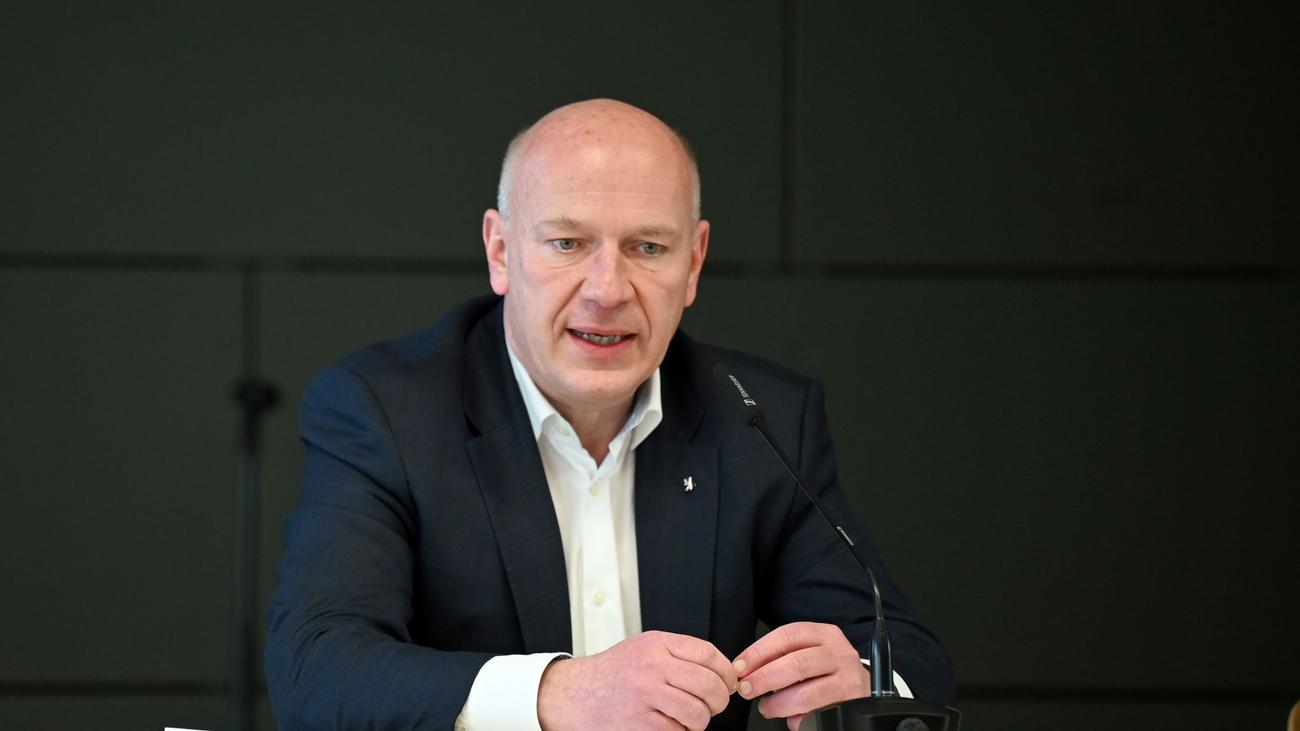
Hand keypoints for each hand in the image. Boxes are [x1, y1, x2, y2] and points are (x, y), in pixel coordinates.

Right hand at [537, 630, 737, 730]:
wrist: (575, 695)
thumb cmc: (614, 673)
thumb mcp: (644, 649)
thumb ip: (679, 655)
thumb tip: (723, 672)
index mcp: (657, 644)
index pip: (709, 654)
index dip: (727, 672)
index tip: (729, 682)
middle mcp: (652, 667)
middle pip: (710, 685)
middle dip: (720, 700)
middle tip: (714, 705)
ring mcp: (646, 696)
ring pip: (698, 714)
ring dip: (700, 721)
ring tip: (688, 718)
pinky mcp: (640, 724)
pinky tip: (669, 725)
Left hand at [733, 622, 869, 730]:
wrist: (863, 689)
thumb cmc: (827, 671)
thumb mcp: (808, 655)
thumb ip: (781, 660)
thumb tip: (748, 674)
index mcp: (823, 634)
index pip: (787, 635)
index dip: (759, 651)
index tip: (740, 667)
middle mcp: (839, 652)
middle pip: (797, 662)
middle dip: (765, 677)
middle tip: (747, 689)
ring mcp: (849, 677)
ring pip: (808, 692)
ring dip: (780, 703)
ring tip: (767, 708)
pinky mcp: (852, 701)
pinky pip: (820, 711)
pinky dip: (801, 717)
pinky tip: (792, 719)